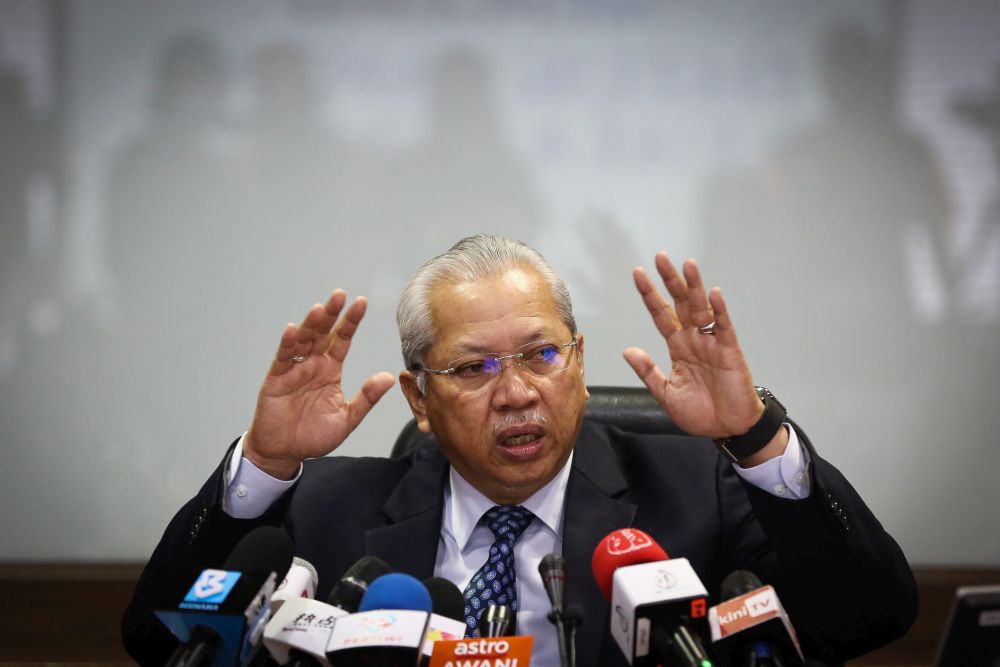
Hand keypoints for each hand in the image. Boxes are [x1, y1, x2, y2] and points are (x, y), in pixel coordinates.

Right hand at [244, 290, 395, 478]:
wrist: (285, 452)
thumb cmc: (313, 436)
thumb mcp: (347, 418)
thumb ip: (366, 397)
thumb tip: (389, 377)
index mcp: (330, 370)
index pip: (342, 340)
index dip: (351, 322)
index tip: (361, 302)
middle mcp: (312, 365)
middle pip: (323, 334)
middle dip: (331, 314)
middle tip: (340, 295)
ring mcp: (294, 370)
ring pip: (304, 341)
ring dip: (311, 324)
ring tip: (320, 308)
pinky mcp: (276, 380)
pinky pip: (283, 359)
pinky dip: (288, 344)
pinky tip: (294, 330)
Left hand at [623, 252, 765, 441]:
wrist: (727, 429)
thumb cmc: (700, 412)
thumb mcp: (666, 393)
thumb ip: (648, 371)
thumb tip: (627, 350)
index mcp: (678, 347)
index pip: (660, 315)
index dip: (650, 295)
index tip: (638, 273)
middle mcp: (694, 339)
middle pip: (680, 303)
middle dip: (670, 280)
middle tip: (660, 257)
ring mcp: (712, 343)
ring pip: (701, 308)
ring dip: (694, 287)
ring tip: (687, 264)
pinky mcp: (730, 351)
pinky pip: (724, 327)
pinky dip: (719, 311)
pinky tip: (714, 294)